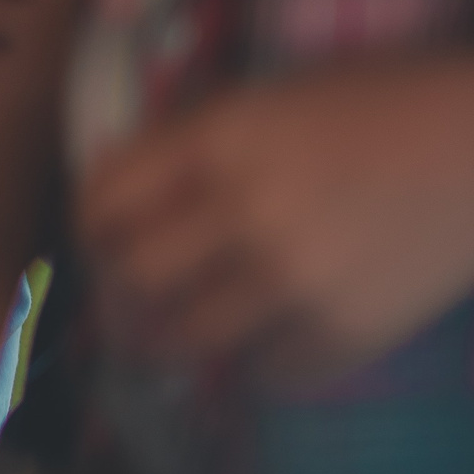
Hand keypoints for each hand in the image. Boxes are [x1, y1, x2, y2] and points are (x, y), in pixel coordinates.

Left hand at [78, 55, 473, 387]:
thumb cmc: (382, 104)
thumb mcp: (266, 98)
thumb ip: (191, 145)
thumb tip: (115, 200)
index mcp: (216, 139)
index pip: (102, 201)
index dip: (91, 229)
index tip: (101, 242)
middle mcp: (243, 209)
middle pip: (132, 277)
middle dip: (122, 290)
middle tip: (132, 298)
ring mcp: (295, 278)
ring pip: (186, 338)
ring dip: (176, 339)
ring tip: (181, 334)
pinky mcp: (349, 331)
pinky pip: (267, 375)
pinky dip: (258, 365)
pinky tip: (268, 342)